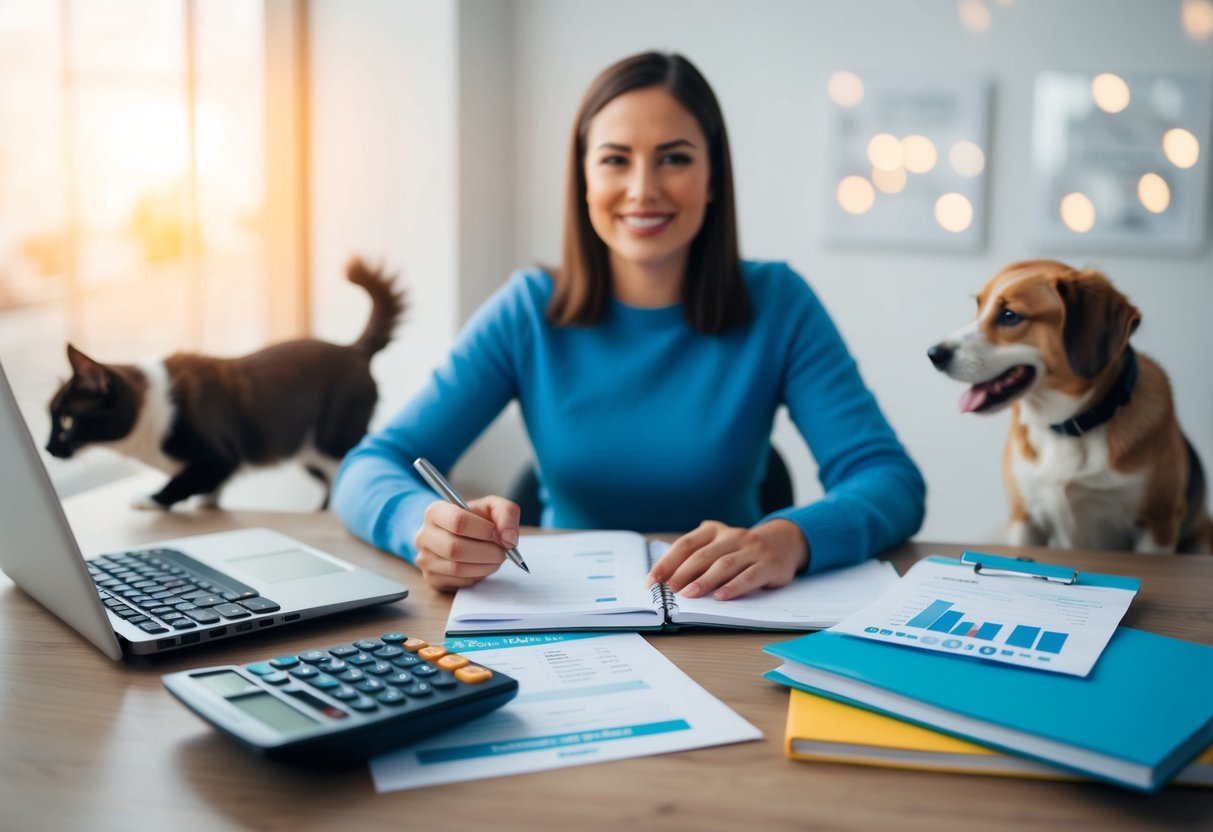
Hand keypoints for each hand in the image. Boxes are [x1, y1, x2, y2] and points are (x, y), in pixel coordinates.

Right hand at [413, 495, 520, 591]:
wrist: (461, 535)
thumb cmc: (477, 519)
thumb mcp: (494, 507)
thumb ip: (507, 514)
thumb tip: (509, 539)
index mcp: (435, 511)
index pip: (458, 521)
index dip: (484, 530)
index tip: (500, 535)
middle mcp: (424, 535)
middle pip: (455, 548)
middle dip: (487, 552)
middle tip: (503, 552)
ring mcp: (425, 559)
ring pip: (456, 568)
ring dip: (485, 566)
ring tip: (496, 559)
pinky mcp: (431, 579)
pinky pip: (457, 582)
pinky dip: (476, 577)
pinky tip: (481, 567)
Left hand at [647, 519, 808, 600]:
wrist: (783, 542)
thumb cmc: (740, 550)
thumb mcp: (718, 547)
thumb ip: (697, 558)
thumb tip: (666, 582)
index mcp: (713, 530)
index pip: (685, 545)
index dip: (666, 563)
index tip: (652, 581)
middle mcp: (732, 536)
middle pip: (703, 555)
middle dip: (682, 574)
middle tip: (669, 591)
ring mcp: (752, 549)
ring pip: (725, 565)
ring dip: (705, 581)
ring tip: (689, 595)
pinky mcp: (769, 564)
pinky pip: (750, 576)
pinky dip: (735, 587)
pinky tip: (722, 597)